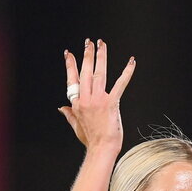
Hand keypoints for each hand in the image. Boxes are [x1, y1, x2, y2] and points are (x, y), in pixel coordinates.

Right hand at [58, 38, 135, 153]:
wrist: (102, 149)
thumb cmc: (91, 140)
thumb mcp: (76, 126)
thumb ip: (69, 114)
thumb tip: (61, 108)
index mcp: (77, 103)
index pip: (72, 79)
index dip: (70, 65)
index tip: (68, 53)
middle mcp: (86, 99)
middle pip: (85, 72)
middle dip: (86, 55)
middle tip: (88, 42)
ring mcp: (98, 100)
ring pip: (99, 73)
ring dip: (101, 56)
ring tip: (101, 44)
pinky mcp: (111, 103)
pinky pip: (120, 84)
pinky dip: (126, 72)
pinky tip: (131, 62)